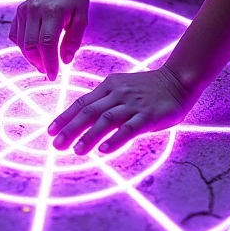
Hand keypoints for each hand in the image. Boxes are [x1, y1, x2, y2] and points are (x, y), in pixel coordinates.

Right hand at [9, 0, 88, 80]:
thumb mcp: (82, 17)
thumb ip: (74, 39)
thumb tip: (65, 61)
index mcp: (52, 11)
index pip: (47, 43)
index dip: (49, 62)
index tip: (53, 75)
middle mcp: (34, 10)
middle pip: (31, 46)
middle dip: (39, 63)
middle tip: (49, 72)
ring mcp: (23, 11)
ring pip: (22, 43)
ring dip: (31, 58)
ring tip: (43, 64)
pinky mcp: (18, 12)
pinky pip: (16, 36)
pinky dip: (23, 47)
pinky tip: (35, 50)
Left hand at [48, 65, 195, 154]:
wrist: (179, 79)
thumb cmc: (148, 88)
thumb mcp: (122, 88)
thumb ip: (105, 101)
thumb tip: (83, 119)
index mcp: (109, 86)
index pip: (81, 102)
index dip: (64, 117)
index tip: (50, 132)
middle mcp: (118, 94)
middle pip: (88, 112)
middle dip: (70, 129)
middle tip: (56, 145)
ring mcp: (133, 105)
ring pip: (106, 120)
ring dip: (89, 136)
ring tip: (77, 151)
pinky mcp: (148, 116)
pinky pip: (129, 128)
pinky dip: (115, 139)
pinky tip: (104, 150)